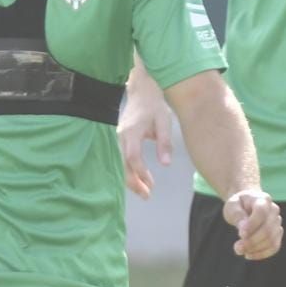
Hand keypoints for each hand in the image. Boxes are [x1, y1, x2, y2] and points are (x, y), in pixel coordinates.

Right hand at [118, 72, 174, 198]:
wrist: (142, 90)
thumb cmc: (154, 105)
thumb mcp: (164, 121)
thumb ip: (164, 143)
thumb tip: (165, 164)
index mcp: (132, 131)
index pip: (132, 156)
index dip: (140, 171)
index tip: (150, 183)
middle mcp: (122, 136)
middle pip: (123, 164)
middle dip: (134, 182)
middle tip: (147, 196)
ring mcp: (119, 138)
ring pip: (121, 163)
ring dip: (132, 179)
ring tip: (146, 192)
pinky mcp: (121, 140)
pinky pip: (122, 159)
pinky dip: (130, 171)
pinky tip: (141, 180)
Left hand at [222, 189, 281, 259]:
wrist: (245, 206)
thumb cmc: (238, 205)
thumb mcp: (232, 206)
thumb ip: (237, 215)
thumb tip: (243, 230)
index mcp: (263, 199)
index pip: (261, 212)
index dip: (252, 225)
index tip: (240, 235)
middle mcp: (274, 210)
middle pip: (268, 229)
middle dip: (252, 241)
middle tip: (236, 247)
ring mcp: (277, 222)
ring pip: (272, 240)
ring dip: (255, 249)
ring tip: (239, 250)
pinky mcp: (277, 234)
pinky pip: (274, 247)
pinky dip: (262, 254)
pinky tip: (248, 254)